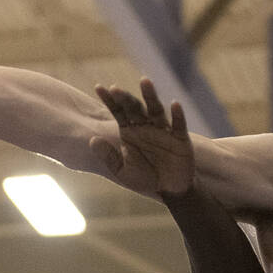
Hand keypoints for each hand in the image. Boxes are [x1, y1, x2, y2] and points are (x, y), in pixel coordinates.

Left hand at [91, 78, 194, 195]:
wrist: (168, 191)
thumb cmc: (144, 179)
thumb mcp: (122, 171)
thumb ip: (108, 156)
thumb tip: (92, 140)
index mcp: (130, 131)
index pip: (117, 111)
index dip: (109, 100)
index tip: (98, 87)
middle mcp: (145, 126)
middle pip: (135, 107)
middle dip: (125, 98)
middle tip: (116, 89)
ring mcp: (163, 130)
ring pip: (156, 109)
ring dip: (150, 96)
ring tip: (144, 81)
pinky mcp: (180, 138)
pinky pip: (179, 124)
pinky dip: (177, 114)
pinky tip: (174, 104)